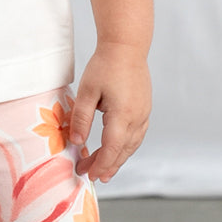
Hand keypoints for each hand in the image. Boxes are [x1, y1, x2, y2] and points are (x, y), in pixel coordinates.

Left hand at [69, 43, 151, 182]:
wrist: (127, 46)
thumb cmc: (105, 65)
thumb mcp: (87, 91)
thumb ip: (81, 118)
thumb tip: (76, 142)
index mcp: (122, 114)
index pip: (111, 149)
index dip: (100, 165)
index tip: (88, 175)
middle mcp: (137, 117)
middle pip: (122, 151)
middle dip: (106, 166)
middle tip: (89, 175)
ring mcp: (144, 114)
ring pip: (131, 146)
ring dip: (117, 160)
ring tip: (104, 171)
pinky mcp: (144, 110)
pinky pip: (136, 136)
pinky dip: (126, 148)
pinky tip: (117, 152)